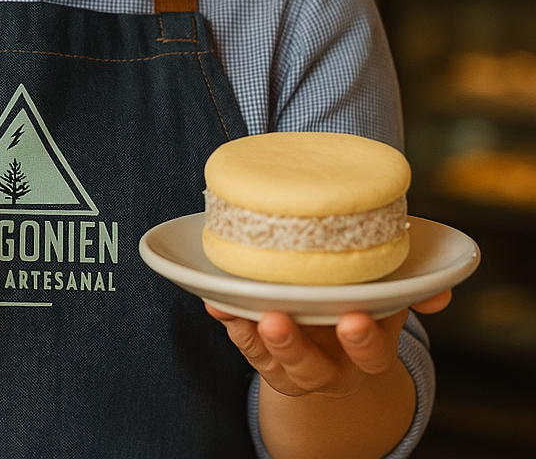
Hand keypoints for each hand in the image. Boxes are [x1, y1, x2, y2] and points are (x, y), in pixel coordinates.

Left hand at [205, 289, 450, 398]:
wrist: (335, 336)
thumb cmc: (363, 298)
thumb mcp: (390, 294)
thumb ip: (411, 289)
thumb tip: (441, 290)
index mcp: (369, 346)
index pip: (372, 353)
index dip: (363, 339)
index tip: (353, 317)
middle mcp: (333, 364)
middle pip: (315, 369)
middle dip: (296, 347)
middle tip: (278, 320)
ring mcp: (297, 364)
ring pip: (277, 363)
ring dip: (258, 339)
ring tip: (243, 313)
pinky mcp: (266, 357)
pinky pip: (247, 348)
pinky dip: (231, 325)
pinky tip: (218, 303)